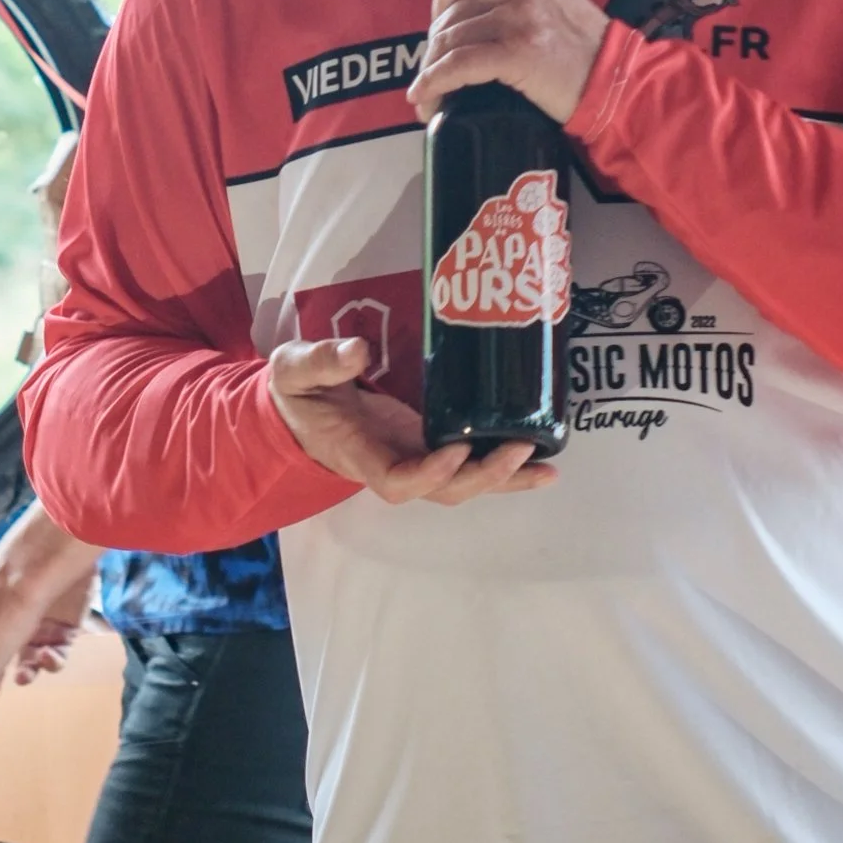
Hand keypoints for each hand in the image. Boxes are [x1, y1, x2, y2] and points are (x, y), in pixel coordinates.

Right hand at [267, 336, 557, 506]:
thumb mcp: (294, 370)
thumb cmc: (297, 395)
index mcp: (360, 453)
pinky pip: (469, 465)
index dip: (429, 473)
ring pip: (463, 483)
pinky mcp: (430, 446)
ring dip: (505, 479)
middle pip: (443, 491)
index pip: (397, 480)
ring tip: (547, 468)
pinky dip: (506, 470)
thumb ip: (321, 362)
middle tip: (522, 447)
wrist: (298, 414)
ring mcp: (414, 459)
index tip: (456, 448)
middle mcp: (393, 464)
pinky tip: (542, 462)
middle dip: (483, 476)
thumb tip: (359, 351)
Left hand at [409, 0, 607, 124]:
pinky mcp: (518, 50)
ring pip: (449, 43)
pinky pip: (458, 66)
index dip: (437, 20)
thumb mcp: (549, 0)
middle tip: (431, 83)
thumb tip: (460, 24)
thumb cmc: (584, 50)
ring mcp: (518, 14)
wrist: (620, 80)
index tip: (438, 47)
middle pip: (448, 17)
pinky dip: (435, 84)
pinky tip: (425, 100)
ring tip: (428, 101)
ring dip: (431, 76)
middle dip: (433, 54)